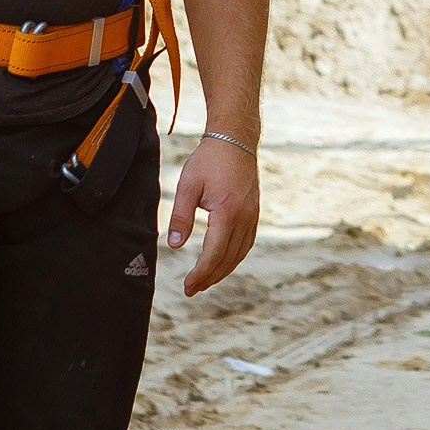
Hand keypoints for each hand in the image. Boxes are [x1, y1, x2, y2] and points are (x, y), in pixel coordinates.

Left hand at [167, 130, 259, 297]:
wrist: (235, 139)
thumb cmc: (209, 159)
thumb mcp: (188, 185)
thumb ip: (181, 216)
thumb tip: (175, 246)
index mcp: (227, 212)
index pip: (214, 253)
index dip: (201, 273)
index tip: (188, 286)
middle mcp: (244, 217)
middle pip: (228, 258)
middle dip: (210, 277)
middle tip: (192, 290)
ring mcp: (253, 216)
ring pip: (240, 253)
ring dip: (223, 271)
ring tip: (205, 281)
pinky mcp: (254, 212)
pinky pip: (247, 243)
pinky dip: (235, 258)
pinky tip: (223, 262)